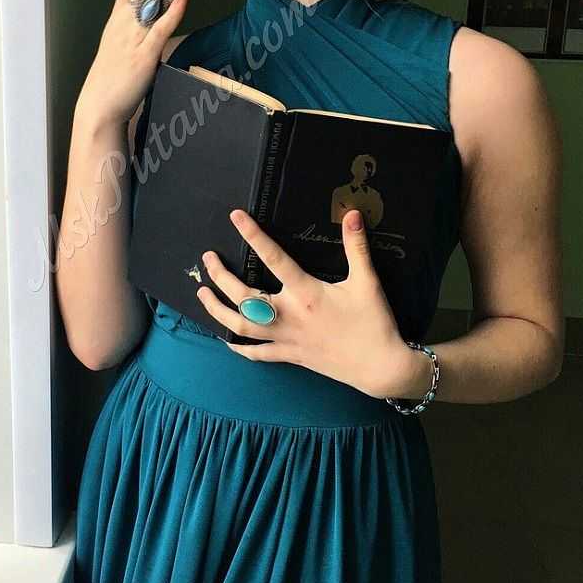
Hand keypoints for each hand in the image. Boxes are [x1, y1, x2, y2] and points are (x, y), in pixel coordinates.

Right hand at [78, 0, 189, 126]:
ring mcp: (134, 35)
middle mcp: (126, 19)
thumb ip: (137, 24)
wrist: (99, 107)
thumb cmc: (112, 77)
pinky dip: (172, 12)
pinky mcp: (145, 54)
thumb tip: (155, 10)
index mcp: (119, 14)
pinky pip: (160, 29)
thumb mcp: (122, 43)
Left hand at [196, 208, 412, 398]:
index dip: (253, 235)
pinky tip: (226, 338)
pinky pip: (257, 354)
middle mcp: (289, 315)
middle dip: (220, 276)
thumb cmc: (374, 323)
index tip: (235, 217)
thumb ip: (356, 247)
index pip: (274, 258)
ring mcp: (286, 338)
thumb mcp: (367, 282)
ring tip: (202, 294)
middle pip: (243, 295)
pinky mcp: (290, 356)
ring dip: (217, 310)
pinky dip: (239, 346)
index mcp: (306, 293)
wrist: (380, 367)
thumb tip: (352, 214)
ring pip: (241, 326)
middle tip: (207, 259)